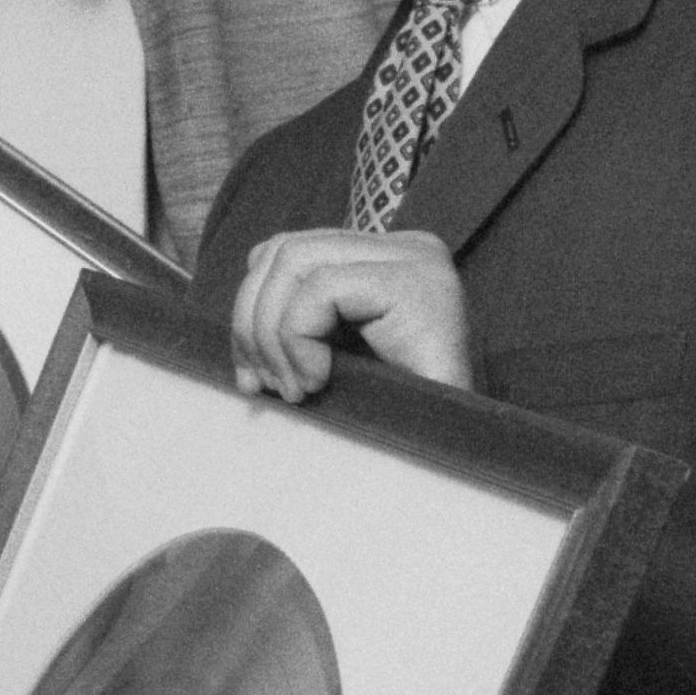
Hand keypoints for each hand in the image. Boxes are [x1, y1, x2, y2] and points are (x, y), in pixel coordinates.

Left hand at [226, 227, 471, 401]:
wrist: (455, 447)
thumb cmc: (396, 412)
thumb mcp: (334, 356)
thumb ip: (297, 323)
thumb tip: (240, 317)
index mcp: (382, 257)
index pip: (287, 251)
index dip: (250, 309)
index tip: (250, 374)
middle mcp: (403, 247)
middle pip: (285, 250)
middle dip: (252, 321)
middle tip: (261, 385)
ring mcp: (414, 258)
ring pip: (295, 261)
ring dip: (272, 333)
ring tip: (291, 388)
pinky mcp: (415, 282)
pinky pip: (322, 289)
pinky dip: (299, 337)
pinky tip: (315, 381)